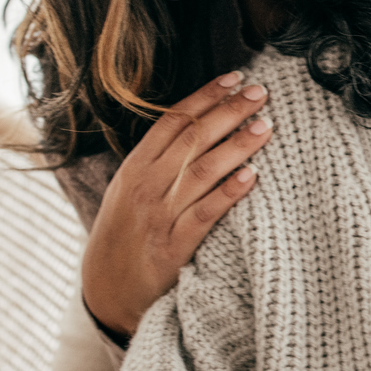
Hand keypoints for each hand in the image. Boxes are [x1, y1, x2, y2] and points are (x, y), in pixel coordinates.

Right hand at [80, 72, 272, 336]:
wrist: (105, 292)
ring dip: (236, 145)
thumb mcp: (129, 192)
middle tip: (261, 92)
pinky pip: (205, 214)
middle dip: (228, 111)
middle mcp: (145, 185)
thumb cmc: (124, 236)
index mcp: (134, 167)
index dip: (205, 97)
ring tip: (266, 125)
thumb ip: (158, 162)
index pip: (173, 122)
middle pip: (192, 139)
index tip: (235, 78)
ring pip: (202, 171)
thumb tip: (199, 126)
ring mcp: (159, 215)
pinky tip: (252, 176)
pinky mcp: (173, 246)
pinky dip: (228, 193)